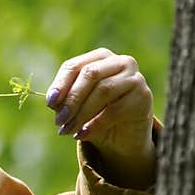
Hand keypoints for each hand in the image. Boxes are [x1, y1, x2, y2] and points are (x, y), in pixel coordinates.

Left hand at [45, 48, 155, 188]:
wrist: (126, 136)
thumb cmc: (99, 115)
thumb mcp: (78, 106)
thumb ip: (66, 101)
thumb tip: (54, 102)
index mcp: (100, 58)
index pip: (75, 66)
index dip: (61, 84)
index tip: (50, 103)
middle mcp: (120, 62)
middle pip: (90, 74)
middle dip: (72, 99)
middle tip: (59, 120)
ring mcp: (134, 77)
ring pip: (103, 90)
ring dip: (82, 113)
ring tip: (68, 130)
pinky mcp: (143, 96)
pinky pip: (115, 109)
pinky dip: (96, 123)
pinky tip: (83, 134)